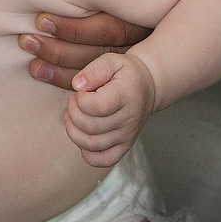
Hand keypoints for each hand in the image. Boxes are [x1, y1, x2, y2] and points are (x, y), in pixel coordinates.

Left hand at [19, 0, 168, 88]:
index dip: (76, 28)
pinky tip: (44, 74)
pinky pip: (104, 75)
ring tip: (31, 64)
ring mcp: (146, 49)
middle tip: (27, 41)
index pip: (114, 27)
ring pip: (104, 69)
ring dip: (64, 68)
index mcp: (153, 6)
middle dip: (64, 51)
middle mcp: (151, 34)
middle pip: (106, 53)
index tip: (40, 20)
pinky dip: (73, 78)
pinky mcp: (136, 57)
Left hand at [65, 51, 156, 166]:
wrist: (147, 86)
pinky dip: (86, 152)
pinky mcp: (124, 146)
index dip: (80, 99)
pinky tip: (82, 134)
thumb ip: (94, 70)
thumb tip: (77, 85)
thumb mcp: (111, 61)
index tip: (82, 91)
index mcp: (126, 97)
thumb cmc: (126, 73)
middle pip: (89, 127)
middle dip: (73, 112)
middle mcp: (128, 120)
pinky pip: (102, 160)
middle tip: (74, 100)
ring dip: (73, 130)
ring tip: (73, 115)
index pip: (95, 107)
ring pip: (91, 144)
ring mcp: (127, 136)